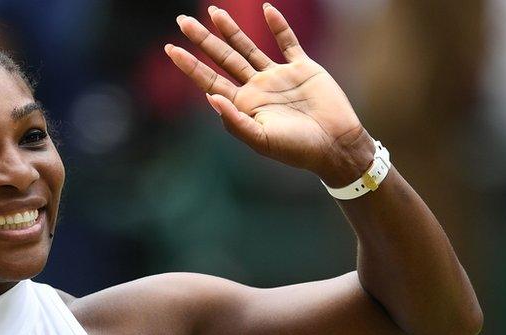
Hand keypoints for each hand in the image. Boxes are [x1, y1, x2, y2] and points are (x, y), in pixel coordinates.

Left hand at [166, 3, 375, 186]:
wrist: (335, 145)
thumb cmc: (297, 149)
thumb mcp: (260, 139)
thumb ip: (234, 120)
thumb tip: (209, 96)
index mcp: (243, 105)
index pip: (209, 80)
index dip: (189, 65)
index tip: (170, 49)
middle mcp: (256, 88)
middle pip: (223, 58)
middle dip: (202, 40)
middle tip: (182, 21)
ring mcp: (277, 76)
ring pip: (248, 47)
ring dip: (231, 30)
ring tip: (213, 12)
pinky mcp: (302, 68)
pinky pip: (288, 42)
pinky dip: (279, 26)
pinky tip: (267, 9)